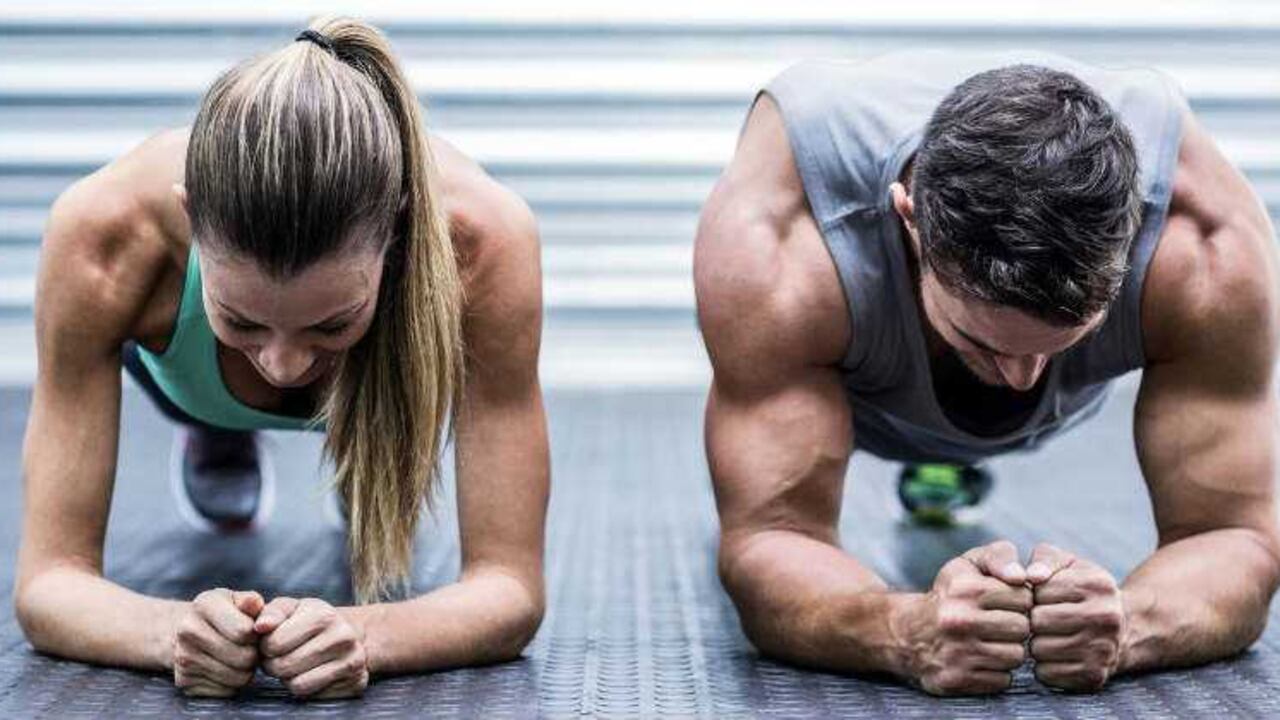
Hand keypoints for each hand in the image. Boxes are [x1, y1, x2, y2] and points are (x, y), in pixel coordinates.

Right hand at [172, 589, 263, 696]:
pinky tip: (226, 667)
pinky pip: (226, 690)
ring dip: (246, 670)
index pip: (244, 631)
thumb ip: (251, 601)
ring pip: (237, 677)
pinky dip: (232, 683)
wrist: (188, 631)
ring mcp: (182, 658)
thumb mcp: (237, 600)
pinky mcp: (184, 681)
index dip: (256, 634)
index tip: (252, 630)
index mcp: (204, 604)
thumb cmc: (224, 614)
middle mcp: (187, 630)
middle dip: (253, 654)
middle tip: (249, 647)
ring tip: (239, 656)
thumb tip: (256, 603)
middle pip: (243, 657)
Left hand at [254, 597, 369, 698]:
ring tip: (294, 665)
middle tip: (281, 656)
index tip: (273, 641)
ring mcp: (353, 661)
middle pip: (284, 666)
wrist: (349, 632)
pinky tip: (311, 673)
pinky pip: (313, 696)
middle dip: (274, 664)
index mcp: (324, 615)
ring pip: (297, 685)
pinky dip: (306, 687)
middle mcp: (343, 638)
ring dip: (288, 678)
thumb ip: (271, 613)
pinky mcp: (356, 682)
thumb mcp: (291, 608)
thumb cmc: (309, 619)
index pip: (274, 644)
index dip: (266, 646)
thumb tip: (260, 626)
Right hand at [900, 540, 1032, 694]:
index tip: (1004, 603)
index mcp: (966, 589)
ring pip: (1015, 656)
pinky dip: (996, 672)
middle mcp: (959, 620)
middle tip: (999, 624)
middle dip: (1015, 626)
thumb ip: (1001, 556)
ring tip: (991, 642)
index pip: (1024, 598)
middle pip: (1022, 629)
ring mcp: (957, 653)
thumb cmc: (949, 595)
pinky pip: (1002, 680)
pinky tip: (980, 660)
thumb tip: (1025, 576)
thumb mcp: (968, 564)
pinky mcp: (956, 679)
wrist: (905, 633)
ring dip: (1008, 650)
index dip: (1019, 600)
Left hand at [1027, 543, 1125, 691]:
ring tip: (1049, 636)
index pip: (1039, 590)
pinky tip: (1056, 655)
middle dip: (1033, 619)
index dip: (1034, 594)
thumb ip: (1043, 560)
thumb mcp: (1066, 564)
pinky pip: (1046, 674)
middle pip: (1038, 621)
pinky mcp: (1094, 676)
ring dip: (1036, 643)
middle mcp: (1106, 617)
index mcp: (1098, 584)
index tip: (1044, 597)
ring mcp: (1103, 650)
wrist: (1120, 629)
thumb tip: (1029, 576)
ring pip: (1039, 650)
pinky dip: (1043, 666)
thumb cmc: (1080, 591)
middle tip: (1042, 619)